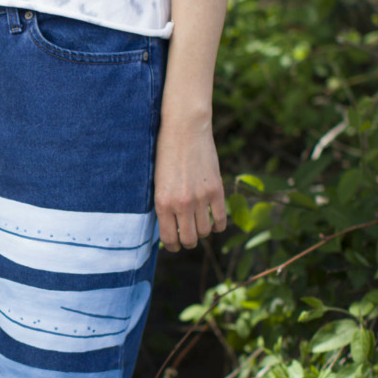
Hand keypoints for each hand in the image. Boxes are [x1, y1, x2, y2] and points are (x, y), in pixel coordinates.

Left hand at [154, 111, 226, 251]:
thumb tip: (169, 228)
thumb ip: (164, 205)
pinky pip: (220, 219)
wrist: (184, 130)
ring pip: (205, 231)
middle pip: (190, 239)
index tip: (175, 246)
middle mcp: (182, 204)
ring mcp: (201, 198)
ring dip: (202, 233)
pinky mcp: (216, 191)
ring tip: (199, 227)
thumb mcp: (157, 182)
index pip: (169, 239)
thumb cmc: (165, 154)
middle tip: (187, 238)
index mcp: (162, 203)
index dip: (173, 246)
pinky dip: (218, 225)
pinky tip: (214, 222)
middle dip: (188, 242)